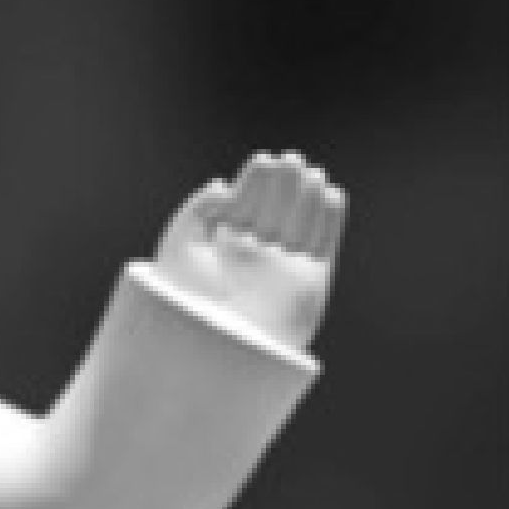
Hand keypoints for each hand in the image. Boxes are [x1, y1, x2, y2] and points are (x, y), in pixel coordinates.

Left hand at [153, 151, 345, 353]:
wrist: (212, 349)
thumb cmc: (185, 303)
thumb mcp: (177, 249)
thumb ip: (194, 210)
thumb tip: (222, 184)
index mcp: (221, 254)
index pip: (243, 209)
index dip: (254, 183)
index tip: (261, 160)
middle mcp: (254, 262)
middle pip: (274, 213)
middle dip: (283, 185)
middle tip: (290, 159)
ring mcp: (282, 272)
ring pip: (301, 225)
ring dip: (308, 197)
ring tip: (311, 173)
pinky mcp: (309, 285)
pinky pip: (324, 246)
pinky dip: (330, 220)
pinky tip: (331, 194)